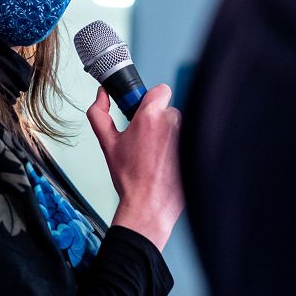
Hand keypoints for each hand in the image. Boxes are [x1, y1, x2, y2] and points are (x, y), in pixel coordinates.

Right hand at [86, 84, 183, 250]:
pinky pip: (187, 140)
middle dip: (156, 121)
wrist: (149, 205)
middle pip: (167, 110)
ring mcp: (188, 136)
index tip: (142, 111)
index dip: (149, 99)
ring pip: (177, 126)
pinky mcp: (197, 150)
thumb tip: (101, 96)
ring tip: (154, 154)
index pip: (160, 90)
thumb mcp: (107, 143)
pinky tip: (166, 162)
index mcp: (151, 117)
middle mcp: (173, 123)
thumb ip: (99, 114)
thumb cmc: (130, 178)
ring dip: (168, 135)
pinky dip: (177, 148)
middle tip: (143, 140)